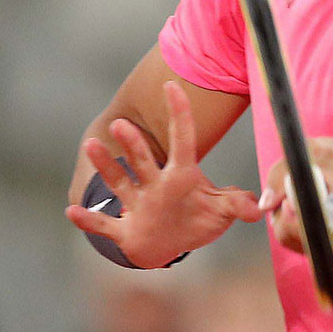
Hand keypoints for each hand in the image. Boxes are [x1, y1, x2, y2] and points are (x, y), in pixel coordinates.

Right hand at [66, 81, 260, 267]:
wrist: (168, 245)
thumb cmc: (196, 220)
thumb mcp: (220, 212)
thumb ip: (237, 205)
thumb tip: (260, 208)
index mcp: (181, 177)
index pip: (182, 140)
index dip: (179, 115)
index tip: (172, 86)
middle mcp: (155, 185)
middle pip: (144, 160)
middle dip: (133, 143)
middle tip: (121, 123)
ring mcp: (137, 206)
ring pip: (120, 183)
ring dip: (106, 167)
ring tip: (91, 144)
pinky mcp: (124, 230)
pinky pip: (104, 225)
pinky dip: (89, 220)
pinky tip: (71, 212)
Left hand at [262, 134, 332, 256]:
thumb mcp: (311, 150)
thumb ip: (282, 173)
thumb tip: (265, 204)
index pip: (303, 220)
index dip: (286, 212)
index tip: (285, 200)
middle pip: (295, 236)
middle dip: (281, 216)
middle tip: (286, 196)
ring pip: (295, 243)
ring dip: (287, 223)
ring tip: (296, 201)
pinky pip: (305, 246)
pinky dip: (297, 231)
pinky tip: (303, 214)